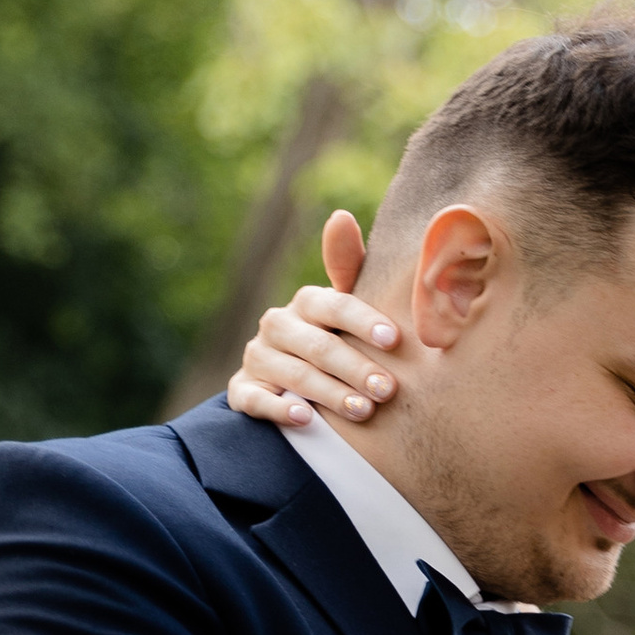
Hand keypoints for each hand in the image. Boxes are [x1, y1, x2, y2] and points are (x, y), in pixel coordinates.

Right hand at [228, 210, 400, 427]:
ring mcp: (257, 358)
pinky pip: (256, 399)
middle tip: (388, 389)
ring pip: (294, 375)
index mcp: (307, 302)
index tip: (393, 340)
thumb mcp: (345, 309)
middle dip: (355, 367)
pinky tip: (305, 419)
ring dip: (329, 393)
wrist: (286, 379)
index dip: (364, 321)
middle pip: (318, 345)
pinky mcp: (241, 390)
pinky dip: (279, 409)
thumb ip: (350, 269)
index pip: (335, 305)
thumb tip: (340, 216)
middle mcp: (277, 325)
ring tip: (363, 410)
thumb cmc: (333, 339)